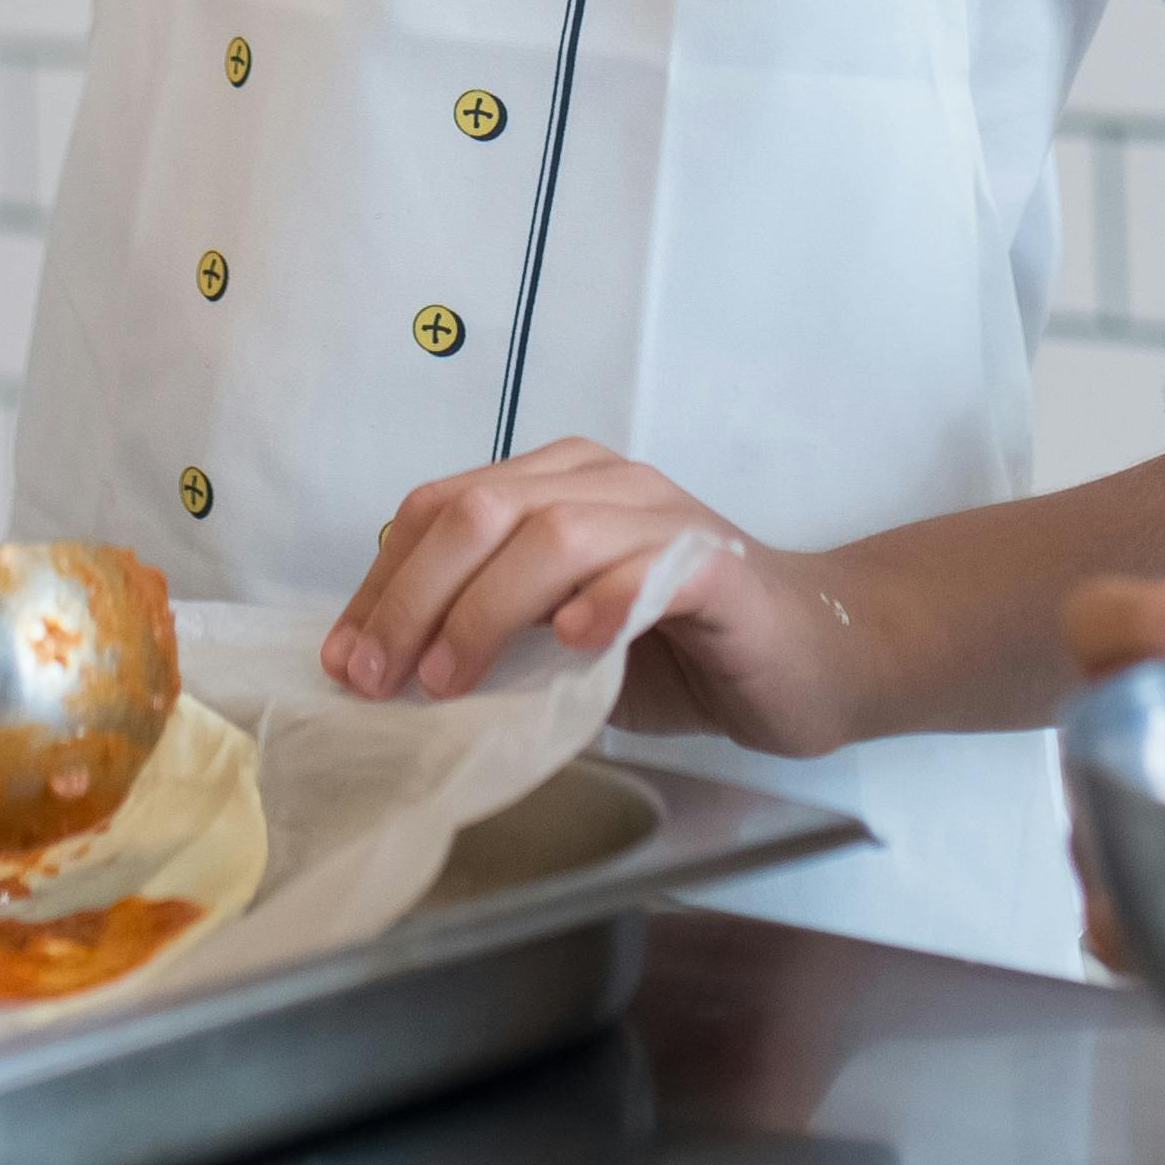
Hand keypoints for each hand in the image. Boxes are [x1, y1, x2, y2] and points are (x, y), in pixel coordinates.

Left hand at [320, 439, 869, 754]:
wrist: (820, 656)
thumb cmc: (684, 652)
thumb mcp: (564, 638)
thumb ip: (495, 632)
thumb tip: (389, 670)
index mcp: (558, 486)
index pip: (442, 509)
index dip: (383, 581)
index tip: (344, 656)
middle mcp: (606, 484)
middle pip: (481, 510)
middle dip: (413, 596)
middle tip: (377, 677)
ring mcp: (665, 519)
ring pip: (552, 531)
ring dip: (484, 609)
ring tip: (448, 679)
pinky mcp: (718, 569)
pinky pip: (648, 569)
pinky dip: (600, 602)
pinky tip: (571, 645)